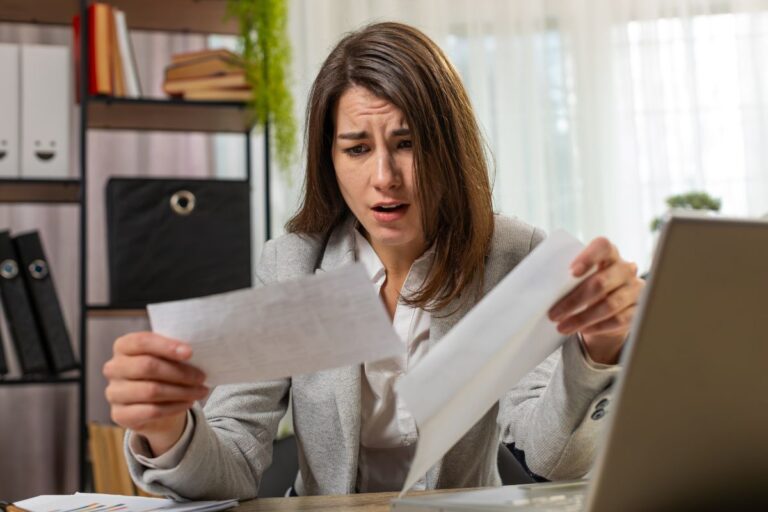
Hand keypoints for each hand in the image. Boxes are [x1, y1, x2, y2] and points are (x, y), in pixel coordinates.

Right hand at [103, 332, 208, 455]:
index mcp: (123, 346)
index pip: (142, 342)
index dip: (166, 346)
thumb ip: (173, 351)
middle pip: (147, 366)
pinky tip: (188, 402)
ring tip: (201, 391)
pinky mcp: (119, 414)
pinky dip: (175, 407)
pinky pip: (152, 411)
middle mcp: (113, 368)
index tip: (190, 352)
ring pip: (151, 391)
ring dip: (182, 391)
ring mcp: (113, 392)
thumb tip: (191, 352)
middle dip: (180, 372)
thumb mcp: (167, 357)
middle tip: (201, 376)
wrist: (155, 404)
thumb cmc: (163, 372)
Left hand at [548, 237, 644, 364]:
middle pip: (601, 282)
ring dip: (582, 318)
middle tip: (553, 314)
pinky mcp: (639, 310)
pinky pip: (619, 320)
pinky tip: (583, 330)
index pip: (603, 246)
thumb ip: (568, 277)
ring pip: (609, 304)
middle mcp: (626, 269)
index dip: (588, 257)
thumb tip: (541, 288)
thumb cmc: (587, 286)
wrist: (610, 308)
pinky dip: (598, 326)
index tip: (571, 272)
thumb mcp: (579, 278)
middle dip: (574, 300)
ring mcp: (635, 289)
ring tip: (562, 326)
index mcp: (609, 254)